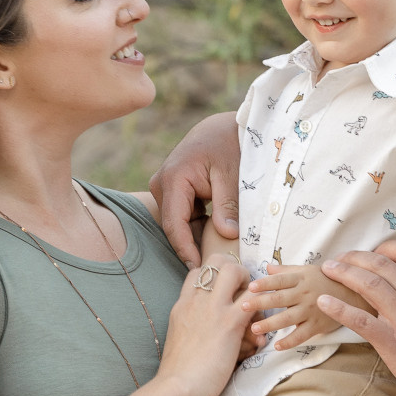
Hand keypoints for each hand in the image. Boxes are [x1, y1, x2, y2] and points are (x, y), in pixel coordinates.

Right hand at [149, 112, 240, 267]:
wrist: (225, 125)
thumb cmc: (230, 144)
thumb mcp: (233, 174)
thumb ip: (229, 205)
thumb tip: (226, 235)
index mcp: (174, 178)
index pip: (174, 224)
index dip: (185, 250)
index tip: (199, 270)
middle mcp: (163, 183)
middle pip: (173, 226)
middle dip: (191, 247)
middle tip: (212, 270)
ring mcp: (166, 187)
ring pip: (178, 223)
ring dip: (195, 238)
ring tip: (216, 257)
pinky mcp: (175, 191)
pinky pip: (183, 216)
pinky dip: (198, 228)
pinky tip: (215, 239)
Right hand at [156, 253, 251, 395]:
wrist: (177, 387)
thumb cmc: (178, 373)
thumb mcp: (178, 339)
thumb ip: (190, 326)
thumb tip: (201, 330)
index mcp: (182, 305)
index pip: (197, 272)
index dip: (214, 275)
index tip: (225, 289)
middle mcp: (196, 300)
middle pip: (216, 261)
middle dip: (235, 269)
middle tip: (245, 290)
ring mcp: (212, 308)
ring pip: (233, 270)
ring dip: (249, 282)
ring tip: (256, 304)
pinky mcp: (229, 322)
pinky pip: (252, 299)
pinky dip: (260, 305)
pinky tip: (261, 324)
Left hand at [240, 264, 370, 350]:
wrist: (354, 293)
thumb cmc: (326, 280)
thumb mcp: (307, 271)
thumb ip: (286, 271)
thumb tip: (267, 266)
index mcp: (301, 279)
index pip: (280, 280)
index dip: (265, 284)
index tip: (251, 287)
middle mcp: (304, 294)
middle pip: (280, 299)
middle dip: (261, 303)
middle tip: (243, 307)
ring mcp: (311, 310)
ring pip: (288, 318)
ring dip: (270, 323)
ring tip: (255, 328)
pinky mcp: (318, 325)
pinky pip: (301, 335)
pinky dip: (289, 341)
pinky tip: (277, 345)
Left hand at [317, 241, 395, 395]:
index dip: (386, 247)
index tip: (373, 252)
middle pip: (382, 264)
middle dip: (356, 257)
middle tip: (342, 259)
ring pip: (368, 284)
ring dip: (344, 273)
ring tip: (328, 270)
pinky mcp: (392, 342)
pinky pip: (359, 319)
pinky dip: (338, 308)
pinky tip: (324, 302)